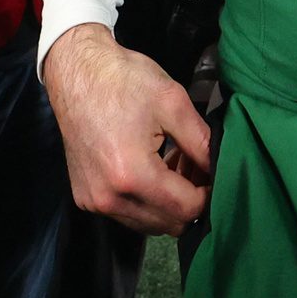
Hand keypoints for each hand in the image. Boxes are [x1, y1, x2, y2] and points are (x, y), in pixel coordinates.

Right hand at [43, 23, 212, 235]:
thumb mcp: (173, 103)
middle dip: (189, 200)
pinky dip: (146, 200)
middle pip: (168, 224)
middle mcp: (109, 198)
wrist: (77, 73)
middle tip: (194, 165)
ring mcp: (93, 201)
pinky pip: (127, 214)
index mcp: (132, 175)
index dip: (208, 195)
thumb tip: (219, 169)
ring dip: (168, 203)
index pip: (185, 209)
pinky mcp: (85, 197)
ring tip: (173, 163)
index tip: (214, 173)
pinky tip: (151, 167)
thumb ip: (201, 142)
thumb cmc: (124, 81)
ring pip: (148, 223)